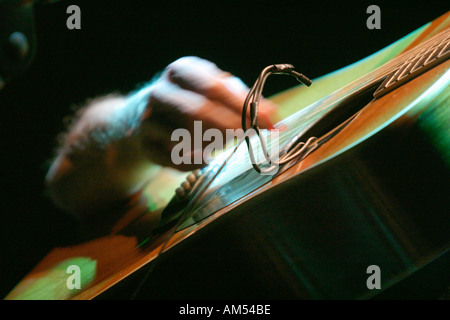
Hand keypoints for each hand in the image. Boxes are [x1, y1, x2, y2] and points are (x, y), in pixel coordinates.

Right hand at [140, 56, 278, 169]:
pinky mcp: (144, 144)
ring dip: (209, 144)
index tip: (268, 122)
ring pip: (182, 136)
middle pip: (196, 110)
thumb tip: (274, 116)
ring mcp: (147, 118)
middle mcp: (161, 91)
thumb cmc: (191, 101)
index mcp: (182, 70)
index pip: (213, 87)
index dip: (242, 106)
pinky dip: (193, 162)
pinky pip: (172, 159)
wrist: (145, 116)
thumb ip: (242, 100)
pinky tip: (203, 160)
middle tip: (250, 137)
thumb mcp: (213, 92)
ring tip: (223, 144)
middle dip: (229, 127)